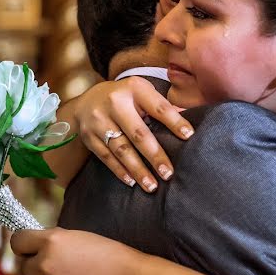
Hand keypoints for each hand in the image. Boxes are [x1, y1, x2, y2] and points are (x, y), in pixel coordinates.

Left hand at [10, 228, 139, 274]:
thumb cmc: (112, 256)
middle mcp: (45, 266)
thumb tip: (38, 251)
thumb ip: (54, 243)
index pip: (18, 242)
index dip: (23, 245)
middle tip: (60, 266)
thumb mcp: (80, 238)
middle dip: (38, 267)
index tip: (29, 249)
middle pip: (25, 268)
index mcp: (51, 243)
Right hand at [70, 77, 194, 191]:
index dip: (174, 122)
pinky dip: (120, 171)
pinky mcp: (89, 136)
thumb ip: (162, 107)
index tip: (189, 137)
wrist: (86, 101)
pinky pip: (107, 157)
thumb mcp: (142, 93)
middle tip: (168, 173)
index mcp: (134, 88)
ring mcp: (99, 120)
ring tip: (152, 185)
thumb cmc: (125, 98)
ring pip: (121, 149)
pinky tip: (132, 181)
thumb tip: (187, 128)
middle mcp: (115, 103)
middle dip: (155, 155)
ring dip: (138, 170)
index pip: (159, 107)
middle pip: (138, 134)